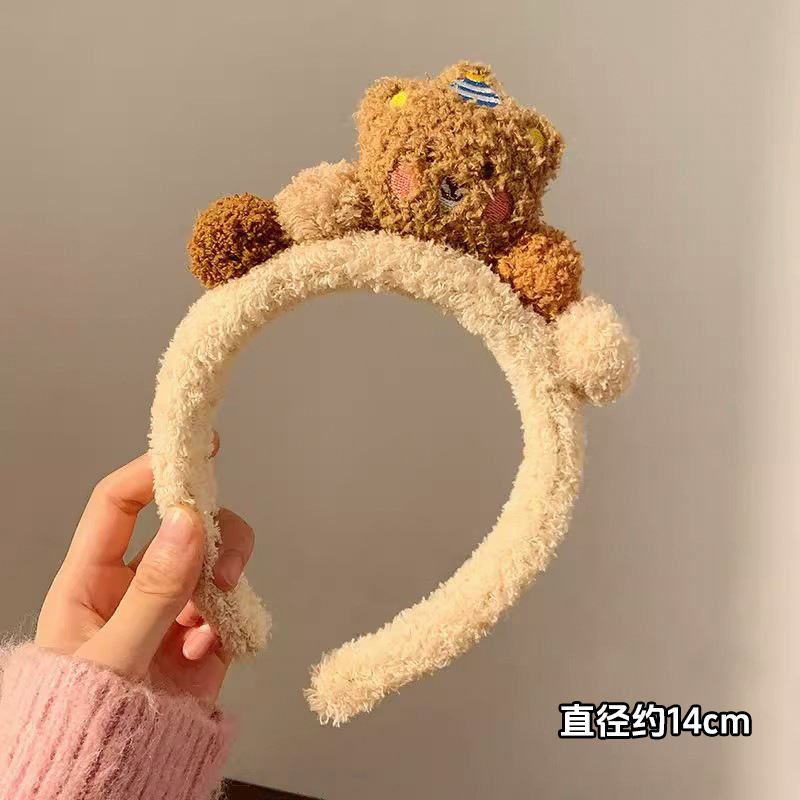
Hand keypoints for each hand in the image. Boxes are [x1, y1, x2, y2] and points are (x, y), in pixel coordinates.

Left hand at [35, 437, 253, 704]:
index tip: (195, 451)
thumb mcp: (111, 657)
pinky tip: (218, 648)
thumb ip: (153, 592)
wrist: (110, 783)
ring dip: (228, 572)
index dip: (153, 471)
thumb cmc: (82, 723)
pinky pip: (232, 607)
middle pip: (184, 524)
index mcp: (91, 580)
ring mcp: (173, 610)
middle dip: (213, 531)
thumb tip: (188, 522)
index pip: (119, 505)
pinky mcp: (204, 638)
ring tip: (225, 604)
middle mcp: (135, 586)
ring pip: (215, 559)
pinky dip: (236, 619)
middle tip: (225, 556)